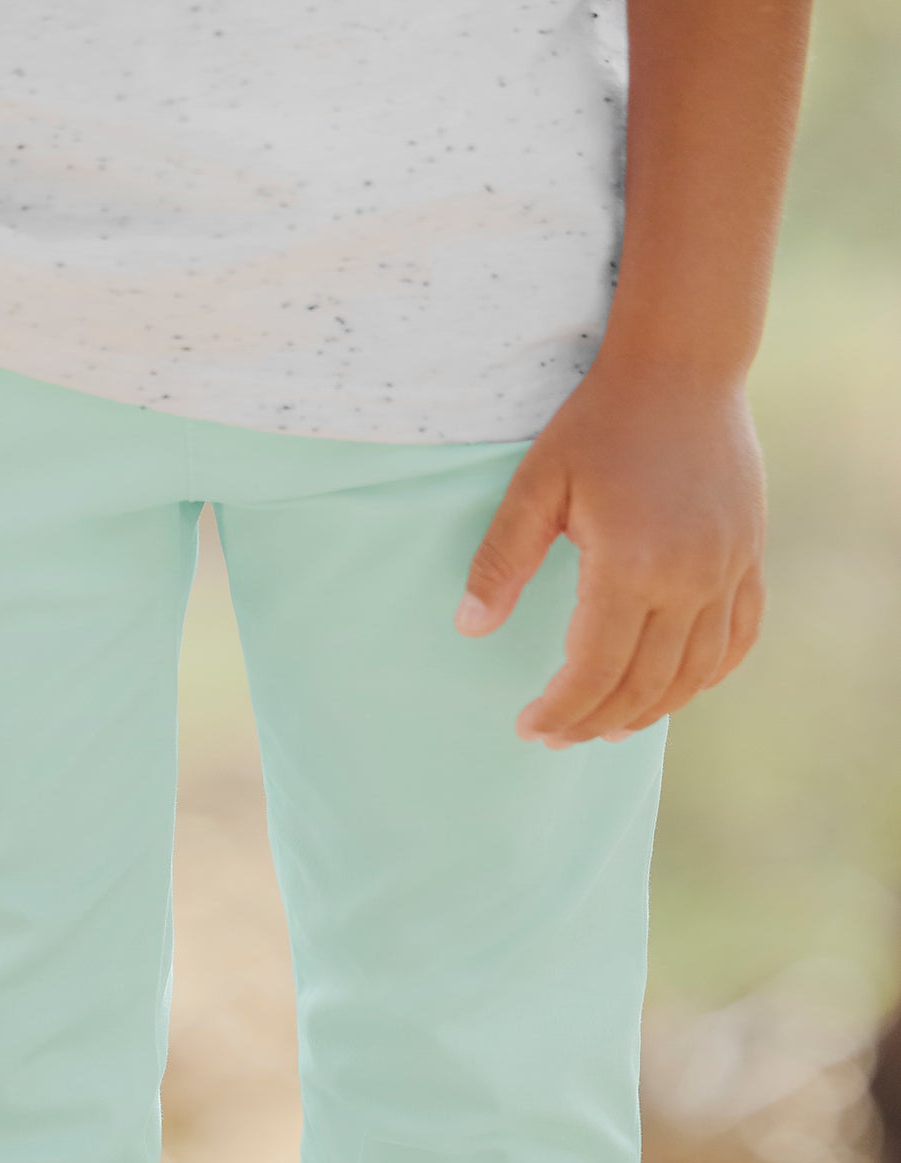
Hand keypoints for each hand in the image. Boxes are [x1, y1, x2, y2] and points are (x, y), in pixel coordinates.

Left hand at [453, 353, 766, 746]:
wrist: (684, 367)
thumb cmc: (600, 423)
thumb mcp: (536, 485)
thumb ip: (502, 560)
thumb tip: (470, 628)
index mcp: (631, 564)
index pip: (593, 671)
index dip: (559, 710)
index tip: (530, 727)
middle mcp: (689, 579)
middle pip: (642, 686)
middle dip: (594, 723)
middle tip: (557, 738)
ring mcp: (728, 571)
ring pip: (694, 674)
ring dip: (649, 713)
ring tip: (608, 729)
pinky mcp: (749, 558)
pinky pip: (738, 639)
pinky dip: (708, 677)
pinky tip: (676, 691)